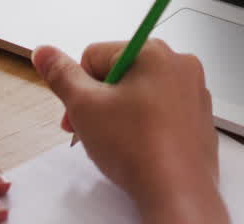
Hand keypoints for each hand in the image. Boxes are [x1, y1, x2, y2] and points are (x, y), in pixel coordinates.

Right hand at [31, 40, 229, 223]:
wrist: (177, 192)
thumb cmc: (137, 149)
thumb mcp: (84, 107)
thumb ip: (61, 75)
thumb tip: (44, 53)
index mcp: (152, 51)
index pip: (95, 55)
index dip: (79, 87)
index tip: (77, 114)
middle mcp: (179, 64)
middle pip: (120, 73)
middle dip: (100, 101)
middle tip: (93, 130)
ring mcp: (193, 91)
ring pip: (140, 93)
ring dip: (121, 113)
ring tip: (118, 142)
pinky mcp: (199, 116)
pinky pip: (162, 110)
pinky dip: (146, 124)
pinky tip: (139, 147)